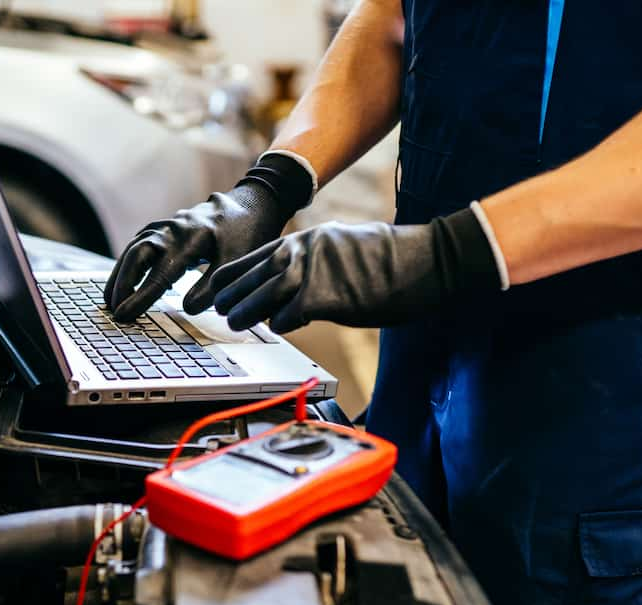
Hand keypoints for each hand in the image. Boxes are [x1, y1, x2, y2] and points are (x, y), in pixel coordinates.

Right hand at [104, 152, 315, 321]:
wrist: (251, 205)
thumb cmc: (246, 236)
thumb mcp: (237, 262)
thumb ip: (213, 286)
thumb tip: (187, 309)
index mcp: (193, 239)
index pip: (160, 273)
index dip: (140, 297)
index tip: (125, 315)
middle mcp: (174, 229)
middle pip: (138, 254)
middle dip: (123, 283)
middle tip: (113, 309)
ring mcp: (167, 225)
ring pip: (135, 248)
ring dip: (120, 273)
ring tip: (110, 299)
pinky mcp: (165, 227)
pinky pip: (139, 243)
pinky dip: (127, 262)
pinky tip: (122, 278)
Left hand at [208, 208, 504, 332]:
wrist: (424, 260)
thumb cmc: (389, 259)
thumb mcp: (341, 247)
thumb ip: (313, 260)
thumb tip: (292, 280)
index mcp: (306, 238)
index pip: (254, 255)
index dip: (232, 275)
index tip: (217, 288)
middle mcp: (304, 250)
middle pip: (251, 275)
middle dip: (232, 294)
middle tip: (220, 311)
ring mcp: (314, 272)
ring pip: (263, 295)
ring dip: (247, 311)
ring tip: (235, 323)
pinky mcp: (326, 296)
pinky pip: (291, 315)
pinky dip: (284, 324)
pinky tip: (283, 327)